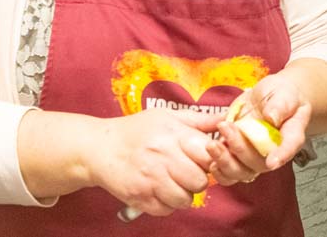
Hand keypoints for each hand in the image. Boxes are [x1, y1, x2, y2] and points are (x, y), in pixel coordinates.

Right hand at [86, 107, 221, 216]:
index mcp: (174, 136)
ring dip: (184, 193)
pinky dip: (167, 204)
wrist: (99, 148)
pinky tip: (160, 190)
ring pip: (186, 199)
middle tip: (187, 172)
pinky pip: (167, 210)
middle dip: (198, 178)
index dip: (211, 159)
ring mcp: (151, 180)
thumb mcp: (167, 116)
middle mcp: (164, 158)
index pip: (210, 155)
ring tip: (173, 182)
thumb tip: (226, 119)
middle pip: (201, 181)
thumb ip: (198, 120)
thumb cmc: (136, 130)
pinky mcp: (140, 198)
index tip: (202, 158)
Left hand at [209, 74, 310, 184]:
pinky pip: (228, 172)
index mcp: (290, 135)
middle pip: (259, 163)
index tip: (271, 161)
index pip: (290, 148)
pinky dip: (218, 169)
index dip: (281, 156)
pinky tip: (210, 158)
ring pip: (241, 172)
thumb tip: (272, 117)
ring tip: (212, 144)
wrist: (271, 97)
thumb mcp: (285, 94)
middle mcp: (272, 151)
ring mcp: (254, 155)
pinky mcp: (238, 155)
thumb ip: (281, 105)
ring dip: (225, 162)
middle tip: (226, 127)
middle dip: (240, 149)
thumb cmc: (283, 96)